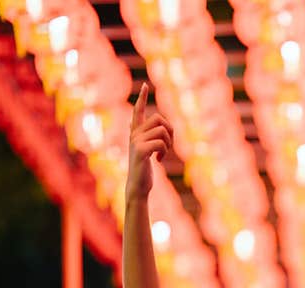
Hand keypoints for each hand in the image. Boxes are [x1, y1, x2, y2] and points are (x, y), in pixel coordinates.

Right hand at [125, 83, 173, 201]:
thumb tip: (140, 125)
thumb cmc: (143, 170)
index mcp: (136, 133)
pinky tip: (158, 161)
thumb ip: (146, 139)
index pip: (138, 111)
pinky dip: (164, 151)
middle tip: (168, 146)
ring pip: (162, 130)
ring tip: (162, 154)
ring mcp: (135, 142)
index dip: (141, 98)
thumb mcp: (146, 152)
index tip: (144, 85)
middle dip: (170, 131)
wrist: (137, 186)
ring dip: (168, 143)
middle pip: (159, 118)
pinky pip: (160, 142)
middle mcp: (134, 134)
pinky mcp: (139, 150)